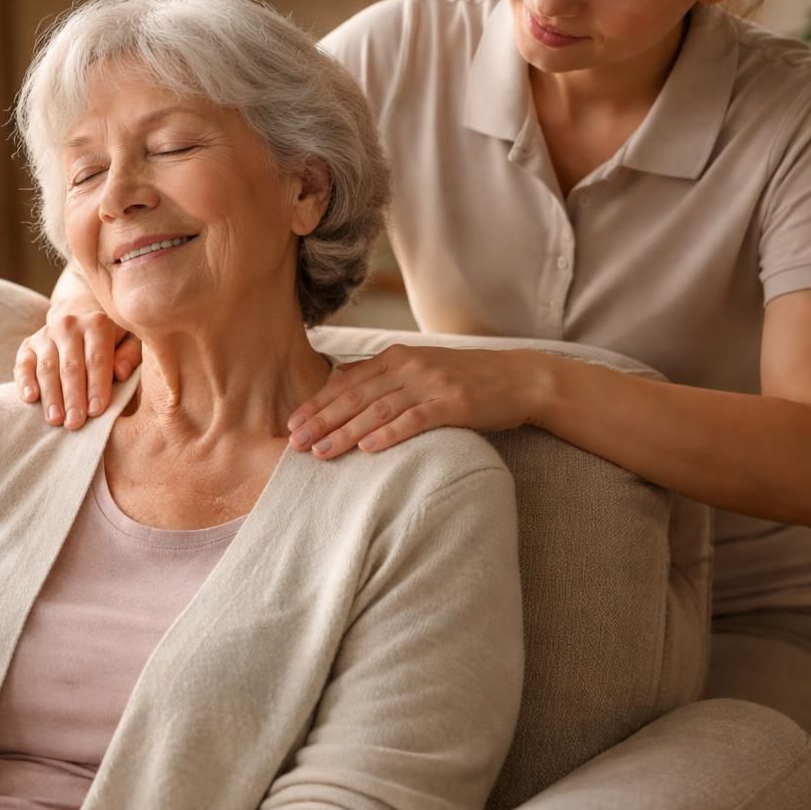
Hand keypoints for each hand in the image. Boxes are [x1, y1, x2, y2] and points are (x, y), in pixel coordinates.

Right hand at [15, 299, 142, 428]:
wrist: (81, 326)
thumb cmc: (112, 343)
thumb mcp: (129, 344)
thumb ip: (130, 357)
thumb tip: (121, 373)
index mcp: (97, 324)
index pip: (97, 359)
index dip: (97, 387)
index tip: (96, 412)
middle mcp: (69, 325)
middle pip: (71, 367)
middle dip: (73, 397)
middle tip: (75, 423)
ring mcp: (46, 334)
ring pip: (47, 369)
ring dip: (51, 396)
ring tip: (55, 420)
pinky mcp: (28, 346)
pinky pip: (23, 365)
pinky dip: (25, 382)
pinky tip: (30, 398)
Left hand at [286, 345, 548, 459]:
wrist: (518, 378)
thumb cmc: (465, 379)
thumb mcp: (419, 368)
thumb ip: (382, 374)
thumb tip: (340, 378)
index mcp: (396, 357)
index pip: (346, 382)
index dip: (317, 403)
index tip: (292, 424)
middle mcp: (409, 366)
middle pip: (355, 396)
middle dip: (321, 420)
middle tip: (295, 443)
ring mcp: (431, 384)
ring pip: (377, 409)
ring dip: (346, 432)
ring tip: (321, 452)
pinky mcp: (453, 403)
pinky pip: (415, 419)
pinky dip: (389, 433)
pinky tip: (368, 448)